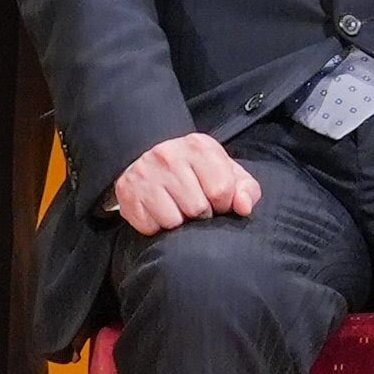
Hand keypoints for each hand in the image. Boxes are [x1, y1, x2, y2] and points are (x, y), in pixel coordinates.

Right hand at [110, 132, 260, 236]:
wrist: (149, 159)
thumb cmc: (196, 171)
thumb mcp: (227, 172)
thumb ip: (246, 189)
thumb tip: (243, 208)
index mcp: (198, 146)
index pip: (221, 190)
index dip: (224, 204)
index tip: (217, 201)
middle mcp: (168, 155)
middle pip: (198, 208)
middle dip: (202, 215)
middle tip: (195, 206)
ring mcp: (144, 174)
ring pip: (173, 221)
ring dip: (179, 222)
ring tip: (177, 208)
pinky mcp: (127, 193)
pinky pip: (150, 227)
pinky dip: (157, 226)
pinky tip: (159, 211)